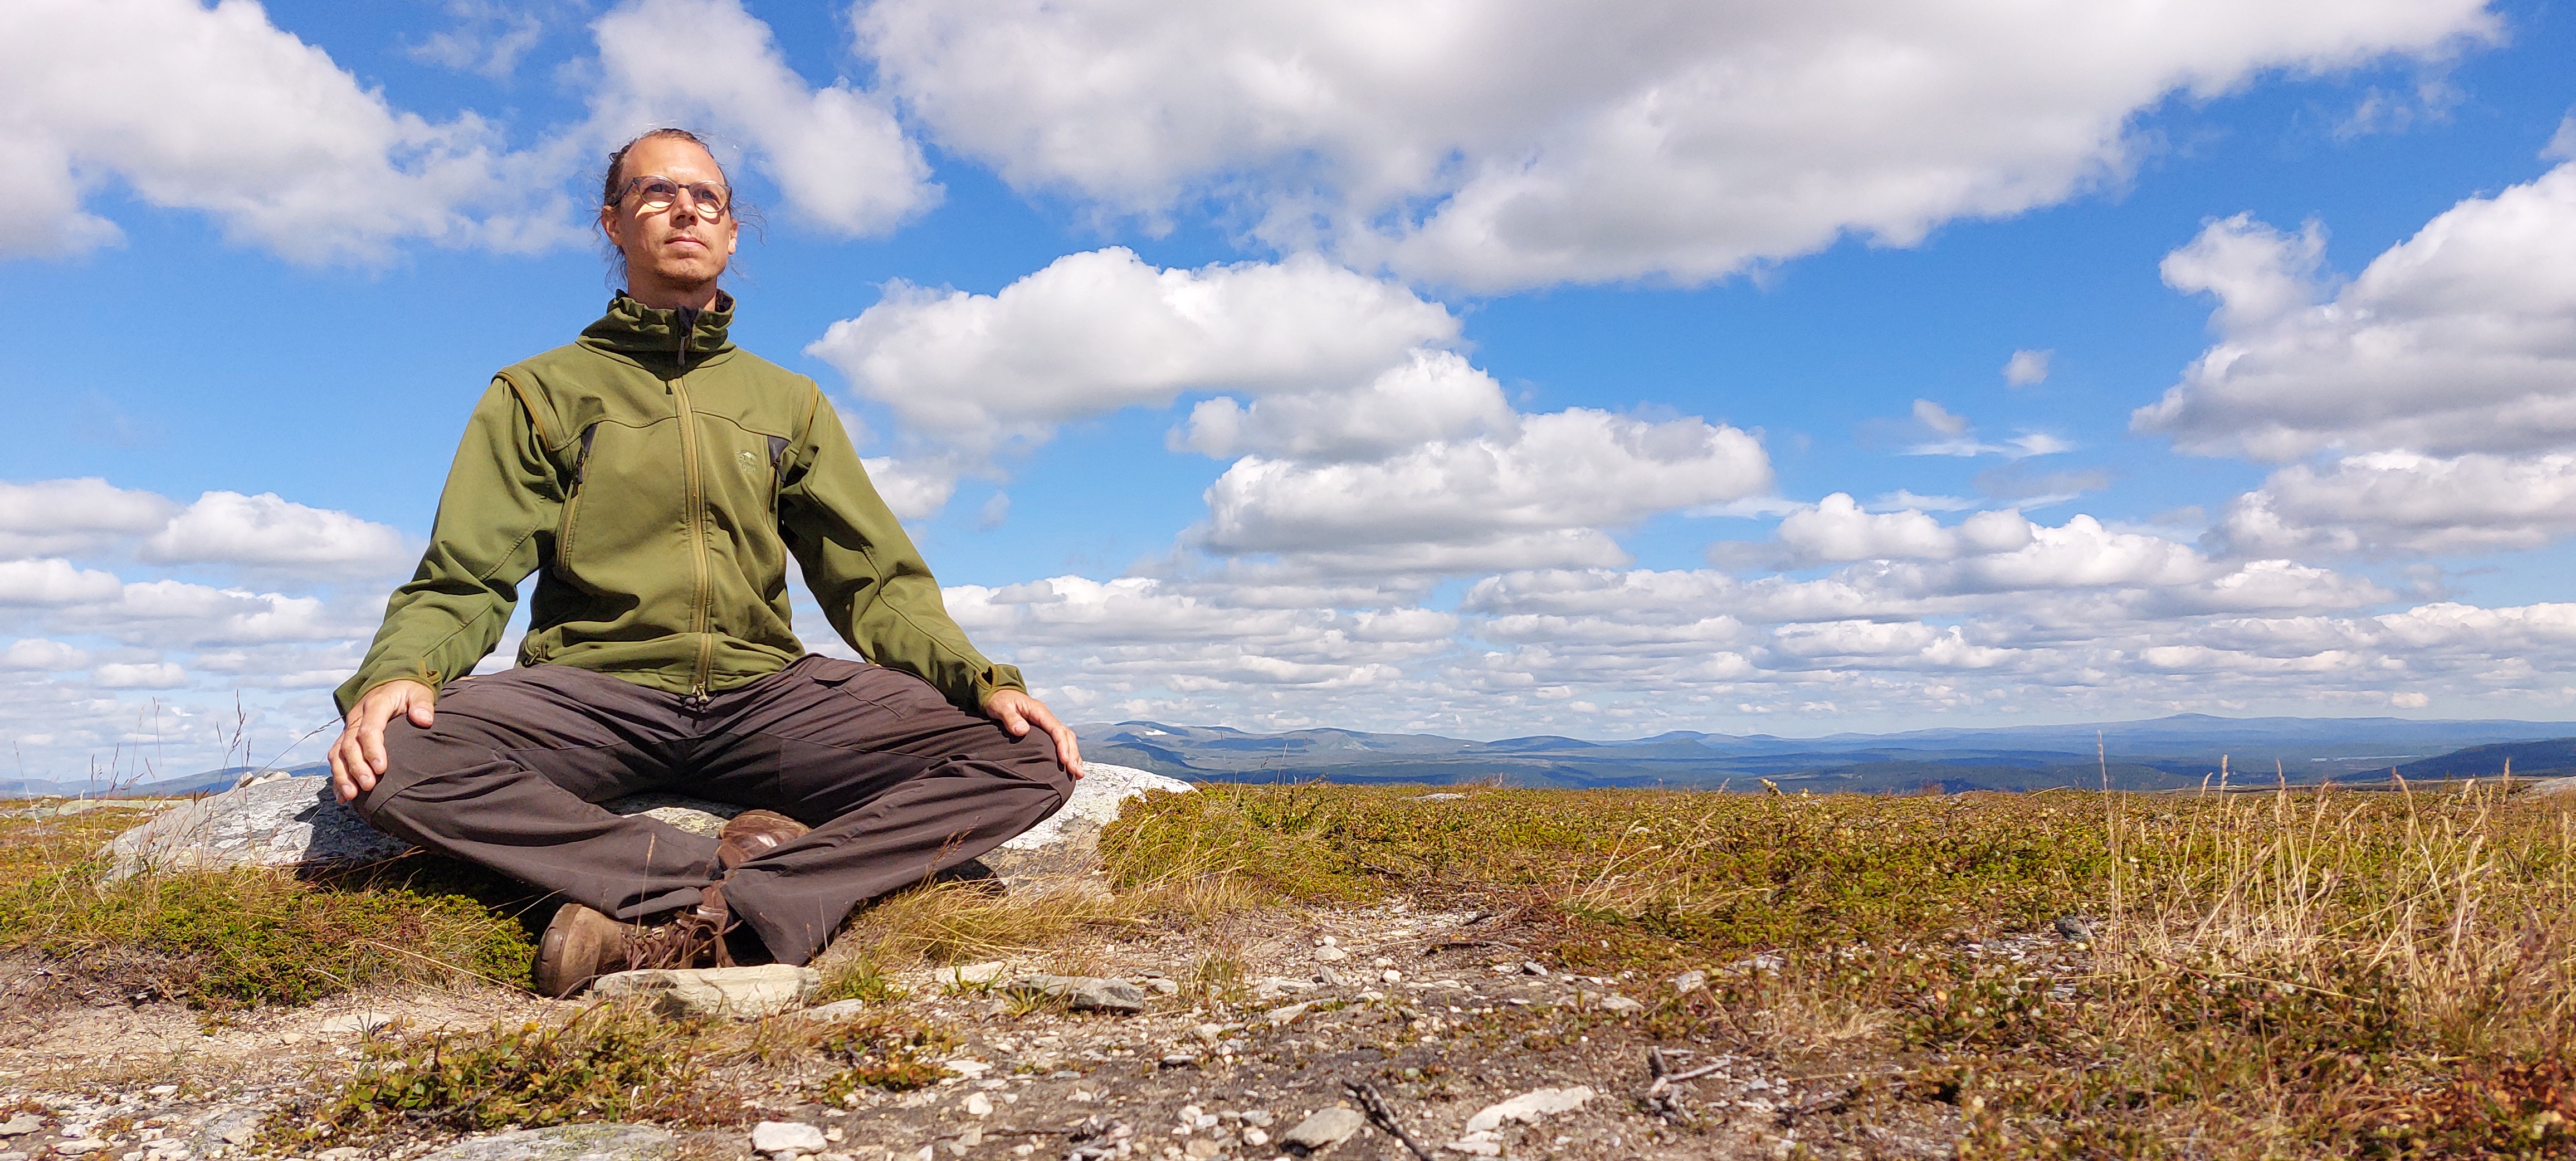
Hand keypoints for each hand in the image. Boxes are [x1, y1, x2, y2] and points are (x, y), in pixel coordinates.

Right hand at [329, 679, 436, 802]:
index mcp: (375, 705)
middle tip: (368, 786)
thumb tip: (424, 720)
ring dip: (342, 775)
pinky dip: (338, 777)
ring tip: (351, 795)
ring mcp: (349, 728)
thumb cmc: (408, 691)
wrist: (391, 683)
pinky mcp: (346, 738)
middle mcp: (356, 717)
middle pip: (350, 744)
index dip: (373, 749)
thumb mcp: (419, 692)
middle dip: (357, 767)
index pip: (369, 729)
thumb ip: (422, 704)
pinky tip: (342, 796)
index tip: (381, 769)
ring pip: (338, 753)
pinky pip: (336, 758)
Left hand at [983, 689, 1082, 778]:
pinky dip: (1068, 752)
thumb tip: (1023, 730)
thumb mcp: (1001, 707)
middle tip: (1075, 772)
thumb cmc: (1000, 701)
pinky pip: (1061, 740)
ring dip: (1074, 755)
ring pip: (1067, 739)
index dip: (1063, 745)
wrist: (1000, 694)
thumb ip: (1010, 718)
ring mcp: (1047, 723)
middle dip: (1072, 754)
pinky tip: (1071, 765)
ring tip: (1078, 773)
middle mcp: (1047, 717)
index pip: (1056, 729)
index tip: (1065, 761)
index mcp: (1039, 711)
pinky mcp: (1045, 730)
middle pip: (1066, 735)